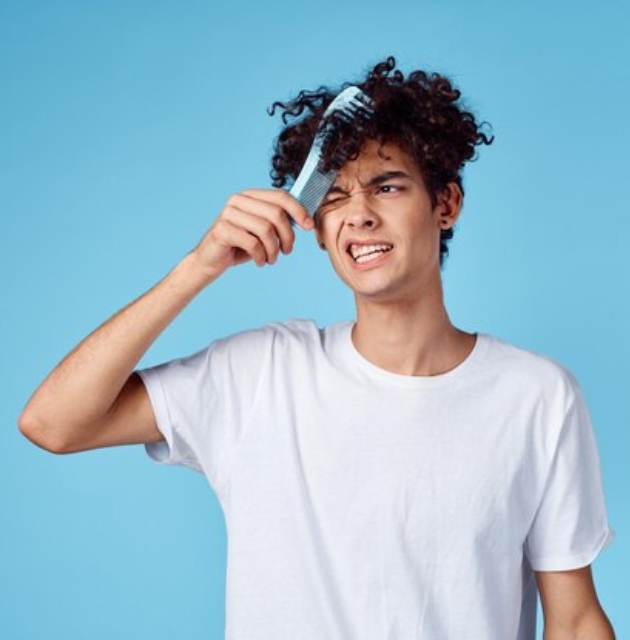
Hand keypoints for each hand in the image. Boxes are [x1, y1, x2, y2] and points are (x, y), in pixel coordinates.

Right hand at [192, 189, 313, 277]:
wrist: (209, 261)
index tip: (309, 226)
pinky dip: (260, 256)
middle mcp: (238, 200)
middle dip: (287, 236)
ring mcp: (228, 213)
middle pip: (276, 213)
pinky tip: (259, 261)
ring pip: (266, 230)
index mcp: (250, 195)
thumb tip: (306, 220)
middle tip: (287, 251)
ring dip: (274, 250)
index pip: (281, 196)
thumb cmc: (239, 246)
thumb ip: (278, 221)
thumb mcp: (262, 231)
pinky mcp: (222, 229)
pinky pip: (253, 243)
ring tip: (271, 259)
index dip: (299, 210)